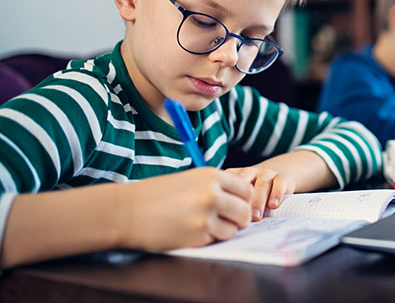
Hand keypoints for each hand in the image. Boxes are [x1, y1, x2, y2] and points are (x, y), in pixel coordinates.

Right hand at [120, 167, 252, 250]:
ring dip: (224, 230)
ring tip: (204, 225)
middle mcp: (212, 194)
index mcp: (211, 176)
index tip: (236, 205)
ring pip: (234, 229)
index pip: (246, 190)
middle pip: (245, 211)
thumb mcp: (189, 180)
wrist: (126, 211)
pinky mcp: (197, 236)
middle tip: (227, 220)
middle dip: (239, 218)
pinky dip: (208, 239)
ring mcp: (206, 217)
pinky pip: (216, 240)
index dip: (243, 200)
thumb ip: (215, 187)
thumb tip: (240, 201)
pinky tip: (191, 231)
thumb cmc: (155, 195)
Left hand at [224, 165, 296, 220]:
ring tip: (257, 217)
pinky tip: (274, 205)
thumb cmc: (254, 195)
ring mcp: (266, 174)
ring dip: (259, 201)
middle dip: (244, 202)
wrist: (276, 179)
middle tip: (242, 217)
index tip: (227, 216)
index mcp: (235, 176)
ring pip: (262, 185)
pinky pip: (279, 183)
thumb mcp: (241, 197)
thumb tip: (228, 227)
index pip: (228, 186)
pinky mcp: (281, 177)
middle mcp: (249, 173)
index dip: (228, 200)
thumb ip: (234, 207)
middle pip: (245, 185)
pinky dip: (277, 193)